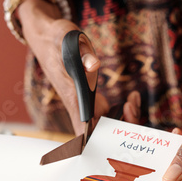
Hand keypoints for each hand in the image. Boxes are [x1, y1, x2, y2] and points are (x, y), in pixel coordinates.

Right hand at [18, 0, 139, 133]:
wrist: (48, 37)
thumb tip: (93, 65)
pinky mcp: (93, 100)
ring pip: (108, 128)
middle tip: (131, 107)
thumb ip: (82, 53)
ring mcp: (87, 106)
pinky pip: (111, 116)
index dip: (98, 143)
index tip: (115, 142)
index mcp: (72, 98)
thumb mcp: (69, 38)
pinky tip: (132, 97)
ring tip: (133, 100)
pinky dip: (126, 111)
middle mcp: (80, 107)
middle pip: (101, 135)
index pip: (83, 134)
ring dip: (127, 121)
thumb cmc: (57, 39)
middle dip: (122, 130)